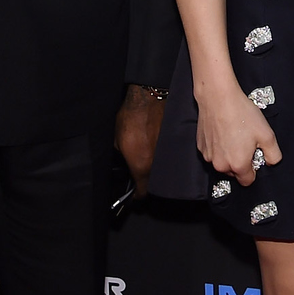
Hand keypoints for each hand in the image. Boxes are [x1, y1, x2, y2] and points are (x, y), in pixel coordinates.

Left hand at [115, 84, 165, 198]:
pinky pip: (170, 157)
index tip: (133, 193)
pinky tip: (158, 150)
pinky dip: (164, 157)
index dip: (136, 196)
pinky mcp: (176, 144)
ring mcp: (168, 154)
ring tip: (149, 162)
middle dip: (147, 183)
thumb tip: (122, 163)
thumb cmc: (131, 118)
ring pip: (163, 170)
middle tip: (140, 176)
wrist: (150, 98)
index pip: (142, 192)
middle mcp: (157, 165)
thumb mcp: (117, 141)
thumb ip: (120, 157)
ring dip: (157, 170)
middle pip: (154, 184)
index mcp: (141, 167)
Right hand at [195, 86, 279, 186]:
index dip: (254, 169)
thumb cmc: (242, 114)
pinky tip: (223, 131)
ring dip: (228, 155)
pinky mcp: (201, 146)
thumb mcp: (267, 134)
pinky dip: (218, 147)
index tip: (254, 154)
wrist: (218, 97)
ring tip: (234, 134)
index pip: (248, 181)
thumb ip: (273, 155)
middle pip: (234, 173)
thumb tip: (272, 162)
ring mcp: (209, 156)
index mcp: (238, 165)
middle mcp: (221, 165)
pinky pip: (213, 153)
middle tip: (245, 142)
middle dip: (241, 162)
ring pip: (222, 163)